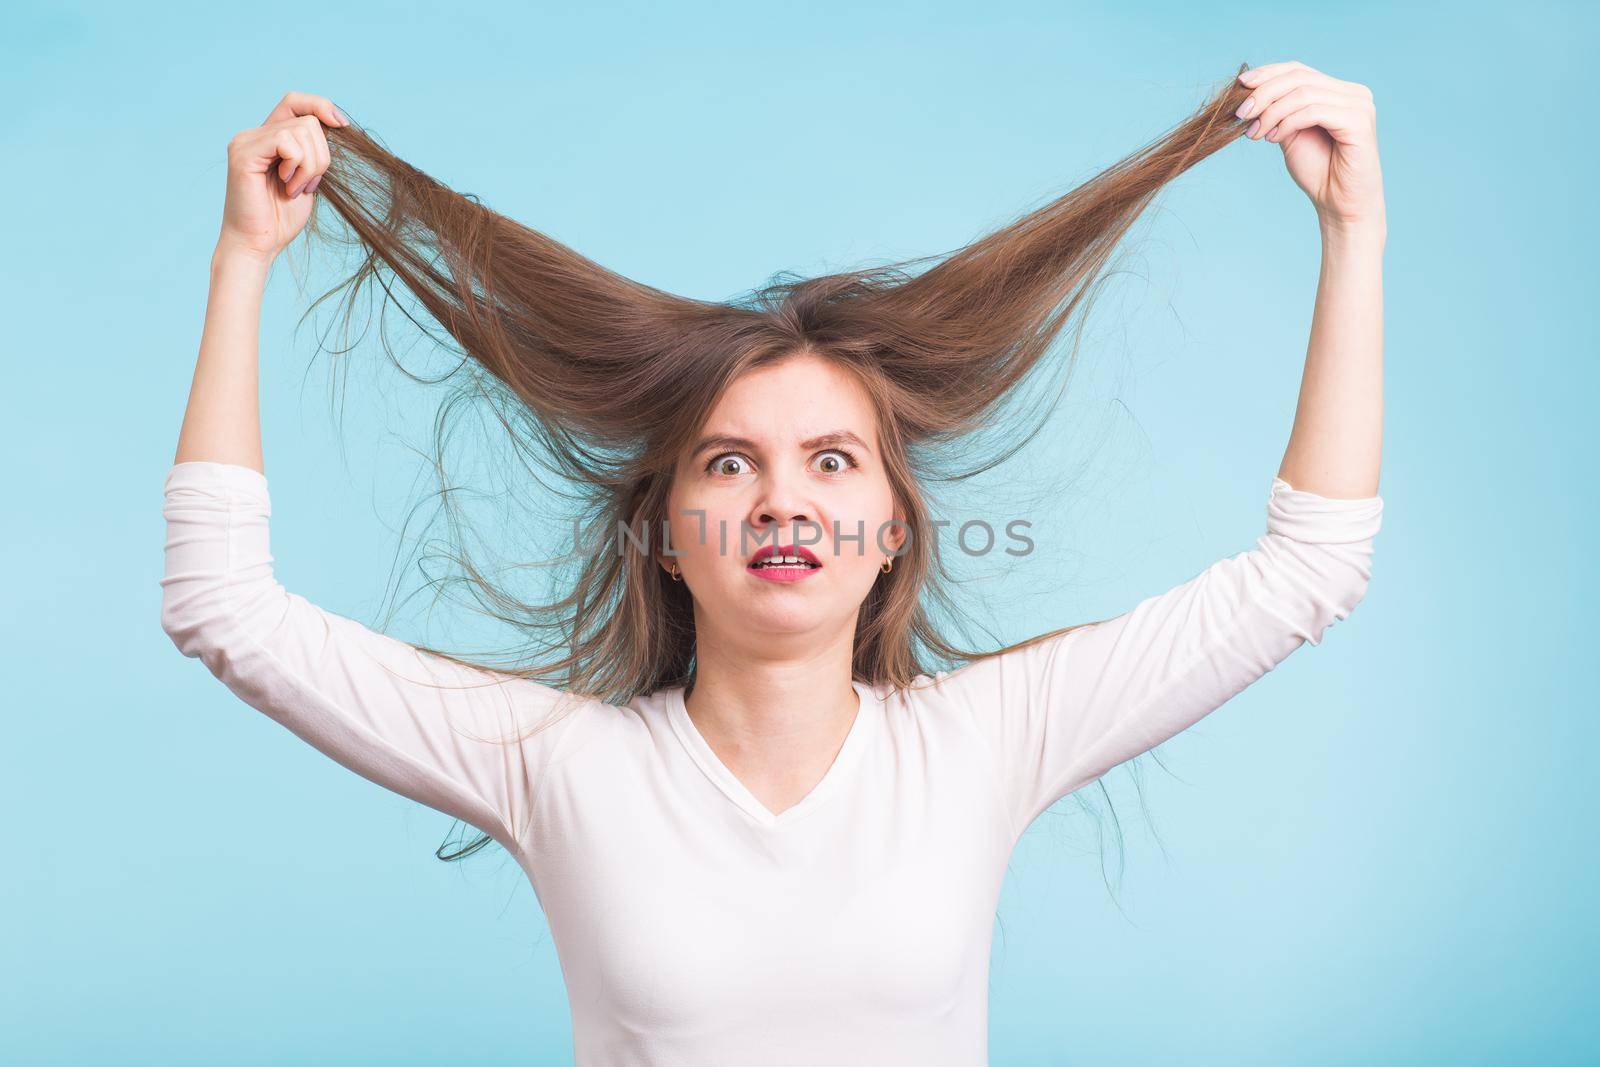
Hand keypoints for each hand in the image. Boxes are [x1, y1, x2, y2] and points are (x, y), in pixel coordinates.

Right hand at [216, 91, 349, 262]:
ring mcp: (246, 141)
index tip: (342, 125)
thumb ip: (314, 152)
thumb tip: (339, 125)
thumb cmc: (281, 217)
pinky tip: (287, 187)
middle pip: (308, 120)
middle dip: (322, 156)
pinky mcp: (243, 153)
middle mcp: (253, 134)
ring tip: (295, 188)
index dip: (321, 106)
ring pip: (302, 131)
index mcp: (267, 137)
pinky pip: (287, 142)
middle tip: (307, 184)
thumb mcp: (308, 178)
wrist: (259, 244)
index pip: (295, 102)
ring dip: (311, 166)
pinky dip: (298, 167)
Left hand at [1235, 61, 1384, 233]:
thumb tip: (1249, 92)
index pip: (1298, 70)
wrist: (1339, 204)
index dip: (1267, 74)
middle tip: (1241, 114)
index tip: (1240, 84)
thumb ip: (1277, 112)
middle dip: (1264, 93)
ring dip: (1271, 112)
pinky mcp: (1359, 121)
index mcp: (1338, 91)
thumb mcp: (1289, 135)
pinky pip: (1314, 111)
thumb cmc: (1317, 171)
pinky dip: (1287, 122)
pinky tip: (1273, 138)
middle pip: (1299, 77)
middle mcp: (1353, 93)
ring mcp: (1359, 105)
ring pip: (1303, 94)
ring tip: (1254, 133)